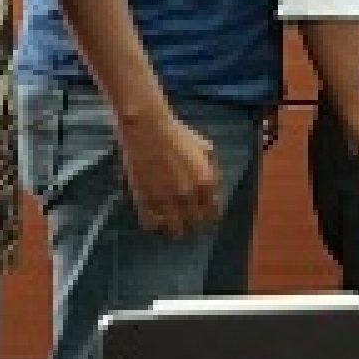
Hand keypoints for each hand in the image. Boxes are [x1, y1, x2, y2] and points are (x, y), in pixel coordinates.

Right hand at [117, 111, 222, 237]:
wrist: (147, 128)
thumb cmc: (177, 134)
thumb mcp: (205, 148)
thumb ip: (211, 170)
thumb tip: (213, 188)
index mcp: (205, 182)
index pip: (213, 212)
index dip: (209, 214)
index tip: (204, 214)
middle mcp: (188, 194)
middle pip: (196, 223)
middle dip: (194, 222)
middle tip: (188, 217)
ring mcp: (165, 199)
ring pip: (175, 229)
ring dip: (176, 227)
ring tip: (173, 221)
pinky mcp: (144, 200)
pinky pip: (152, 225)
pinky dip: (156, 225)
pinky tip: (157, 219)